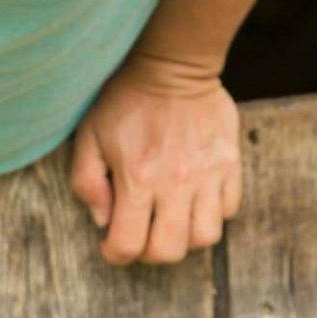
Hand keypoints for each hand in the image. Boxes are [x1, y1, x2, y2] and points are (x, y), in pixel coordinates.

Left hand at [68, 51, 242, 265]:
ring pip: (205, 237)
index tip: (112, 243)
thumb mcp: (89, 134)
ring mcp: (208, 174)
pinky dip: (213, 213)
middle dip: (150, 253)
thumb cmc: (126, 98)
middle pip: (170, 251)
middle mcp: (175, 182)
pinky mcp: (230, 163)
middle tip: (143, 234)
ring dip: (186, 237)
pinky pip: (229, 209)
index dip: (115, 254)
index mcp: (137, 177)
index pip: (128, 245)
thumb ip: (86, 181)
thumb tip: (102, 220)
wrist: (173, 63)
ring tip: (172, 219)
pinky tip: (195, 198)